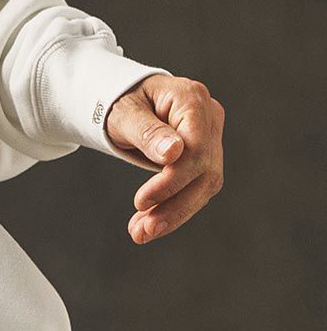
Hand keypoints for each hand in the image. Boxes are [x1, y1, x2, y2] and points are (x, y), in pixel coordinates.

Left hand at [103, 73, 224, 244]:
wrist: (124, 98)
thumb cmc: (120, 99)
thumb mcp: (123, 112)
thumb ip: (146, 131)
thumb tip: (173, 154)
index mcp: (191, 99)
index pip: (195, 148)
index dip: (172, 180)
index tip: (141, 202)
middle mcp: (209, 117)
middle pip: (204, 171)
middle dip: (174, 206)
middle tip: (141, 231)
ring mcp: (210, 137)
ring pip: (203, 185)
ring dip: (174, 213)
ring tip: (141, 232)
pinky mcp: (204, 156)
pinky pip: (195, 187)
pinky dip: (173, 208)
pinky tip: (151, 224)